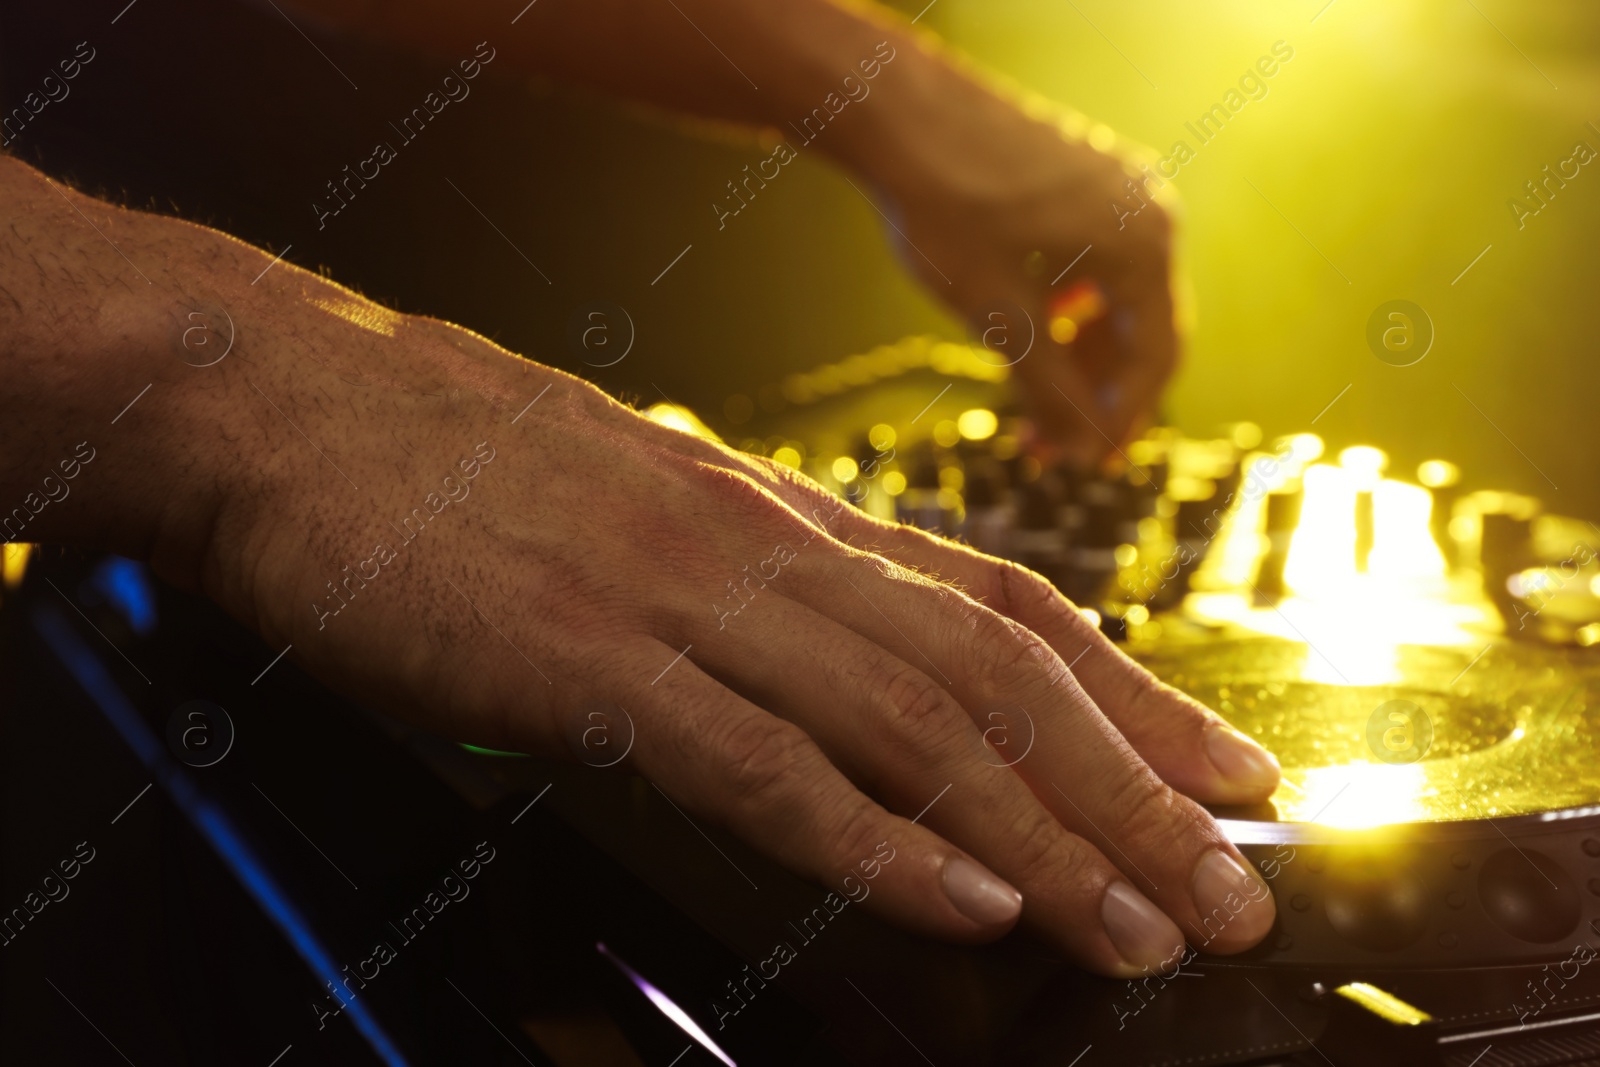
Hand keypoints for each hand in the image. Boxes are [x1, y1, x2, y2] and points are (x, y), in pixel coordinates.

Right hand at [129, 260, 1272, 979]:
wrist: (294, 401)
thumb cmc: (459, 460)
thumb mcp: (641, 503)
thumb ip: (746, 578)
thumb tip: (835, 646)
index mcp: (778, 517)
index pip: (1003, 608)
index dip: (1132, 697)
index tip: (1218, 771)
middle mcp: (763, 551)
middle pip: (995, 680)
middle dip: (1128, 793)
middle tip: (1226, 887)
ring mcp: (684, 603)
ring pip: (912, 726)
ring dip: (1042, 833)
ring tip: (1140, 923)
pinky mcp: (591, 665)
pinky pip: (763, 764)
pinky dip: (877, 838)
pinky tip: (964, 899)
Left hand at [846, 52, 1179, 466]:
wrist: (895, 109)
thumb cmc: (946, 205)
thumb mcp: (997, 312)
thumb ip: (1049, 384)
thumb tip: (1084, 444)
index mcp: (1144, 242)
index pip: (1155, 355)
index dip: (1120, 420)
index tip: (1085, 464)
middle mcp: (1148, 211)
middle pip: (1140, 329)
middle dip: (1094, 395)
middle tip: (1050, 450)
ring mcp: (1119, 191)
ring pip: (1114, 300)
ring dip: (1077, 358)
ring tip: (1029, 409)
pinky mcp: (1084, 183)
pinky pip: (1094, 265)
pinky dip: (1067, 313)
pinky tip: (1026, 343)